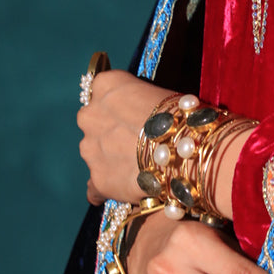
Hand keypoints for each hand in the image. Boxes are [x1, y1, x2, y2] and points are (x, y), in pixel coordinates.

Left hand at [78, 71, 171, 204]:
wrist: (183, 151)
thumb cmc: (179, 114)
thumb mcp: (158, 94)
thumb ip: (138, 101)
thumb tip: (139, 113)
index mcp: (106, 85)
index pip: (102, 88)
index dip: (119, 103)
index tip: (132, 112)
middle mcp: (90, 114)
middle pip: (93, 121)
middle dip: (108, 130)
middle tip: (134, 139)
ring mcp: (90, 148)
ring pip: (94, 153)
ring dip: (110, 158)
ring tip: (137, 165)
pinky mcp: (97, 179)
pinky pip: (94, 187)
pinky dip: (106, 188)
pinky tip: (123, 188)